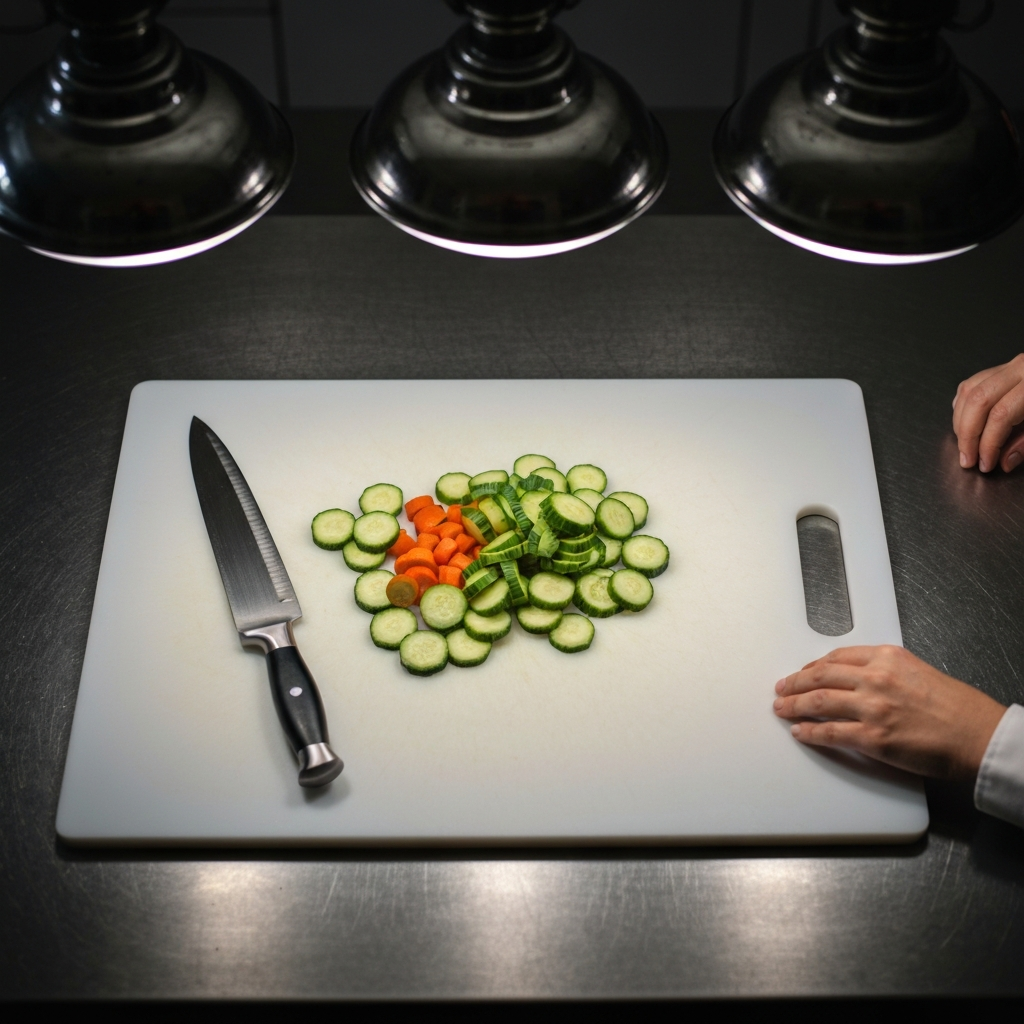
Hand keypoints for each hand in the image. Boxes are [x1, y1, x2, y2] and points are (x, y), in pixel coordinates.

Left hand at [773, 645, 1005, 779]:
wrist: (978, 735)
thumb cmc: (956, 708)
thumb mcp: (917, 671)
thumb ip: (884, 670)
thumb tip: (855, 678)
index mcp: (887, 657)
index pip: (836, 657)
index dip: (812, 666)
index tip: (803, 672)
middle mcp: (876, 678)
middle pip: (820, 676)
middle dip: (794, 682)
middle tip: (781, 688)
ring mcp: (872, 708)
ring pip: (818, 702)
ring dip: (793, 705)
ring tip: (781, 708)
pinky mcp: (872, 738)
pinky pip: (829, 732)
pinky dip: (809, 732)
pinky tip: (800, 732)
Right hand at [952, 354, 1023, 472]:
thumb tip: (1004, 460)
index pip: (1000, 416)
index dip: (989, 444)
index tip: (987, 464)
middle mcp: (1022, 369)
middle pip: (978, 401)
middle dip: (968, 435)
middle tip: (968, 460)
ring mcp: (1011, 365)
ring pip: (970, 391)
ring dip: (961, 422)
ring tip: (965, 445)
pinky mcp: (1005, 368)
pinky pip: (973, 383)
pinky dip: (963, 404)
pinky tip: (966, 422)